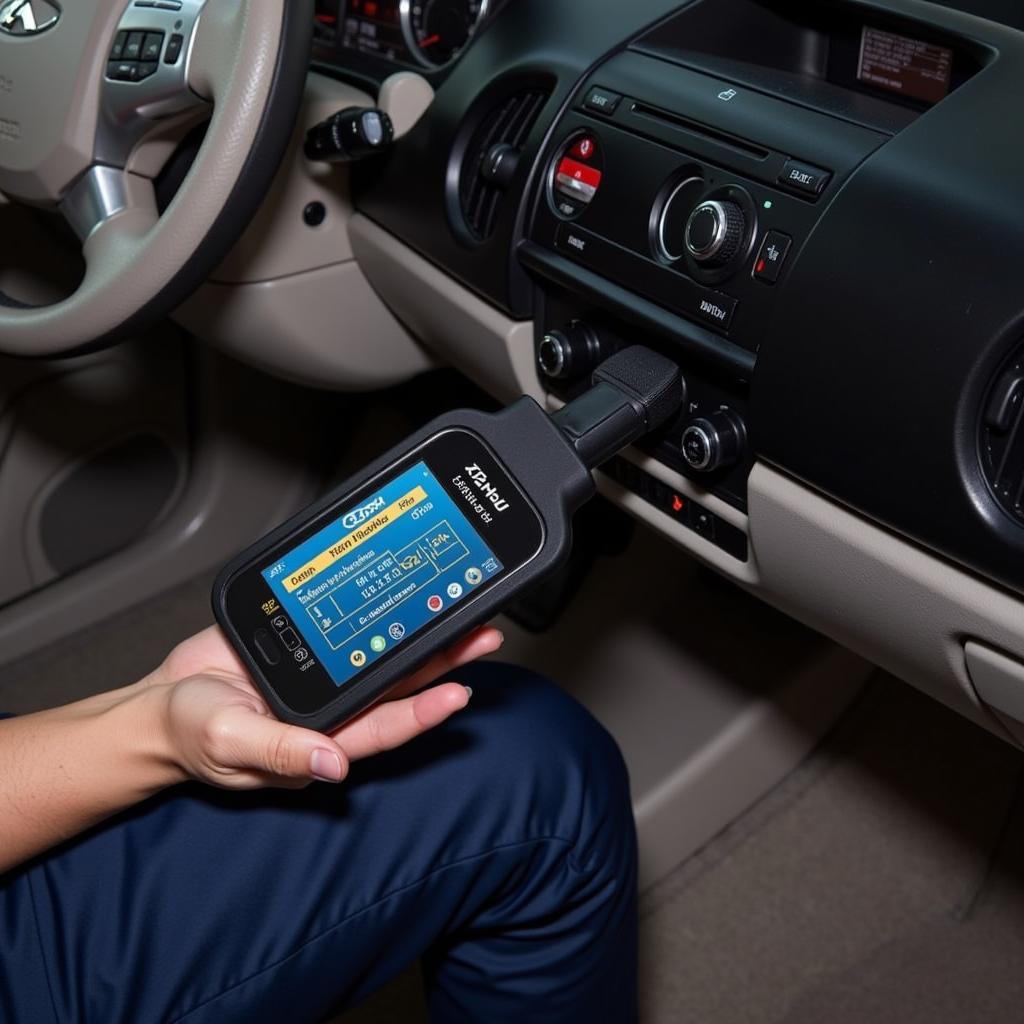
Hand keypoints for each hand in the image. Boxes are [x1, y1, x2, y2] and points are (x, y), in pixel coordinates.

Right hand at [148, 624, 502, 789]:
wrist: (160, 701)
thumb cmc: (191, 732)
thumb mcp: (230, 742)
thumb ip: (280, 751)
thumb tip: (333, 764)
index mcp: (321, 738)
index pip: (385, 727)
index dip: (423, 713)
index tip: (459, 693)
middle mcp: (332, 709)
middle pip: (399, 687)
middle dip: (444, 664)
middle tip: (483, 637)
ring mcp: (323, 676)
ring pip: (383, 655)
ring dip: (423, 637)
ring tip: (463, 615)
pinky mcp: (307, 644)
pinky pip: (349, 629)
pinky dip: (376, 614)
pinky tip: (404, 595)